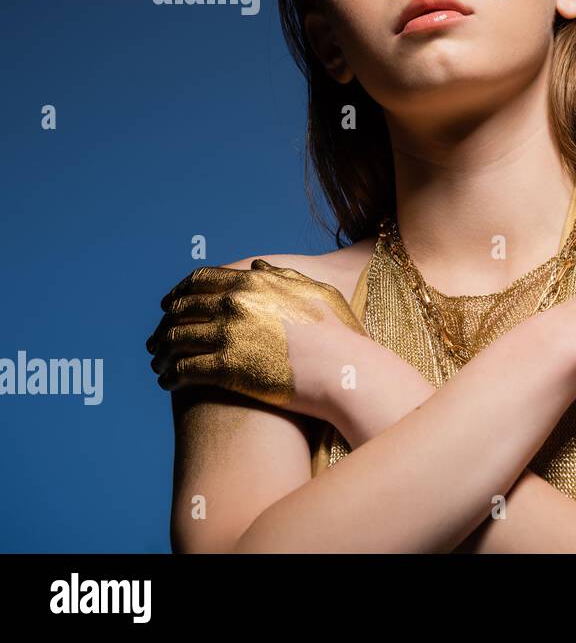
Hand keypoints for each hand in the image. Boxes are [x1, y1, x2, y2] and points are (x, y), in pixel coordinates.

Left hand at [145, 260, 370, 419]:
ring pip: (176, 340)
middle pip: (182, 309)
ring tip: (159, 365)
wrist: (345, 369)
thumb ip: (283, 276)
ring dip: (162, 353)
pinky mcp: (225, 368)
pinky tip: (169, 384)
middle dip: (164, 324)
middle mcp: (234, 303)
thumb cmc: (338, 334)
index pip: (200, 280)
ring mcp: (228, 334)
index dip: (179, 292)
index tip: (169, 304)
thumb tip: (258, 265)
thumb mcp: (315, 292)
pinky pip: (183, 369)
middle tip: (156, 339)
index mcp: (253, 282)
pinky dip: (170, 376)